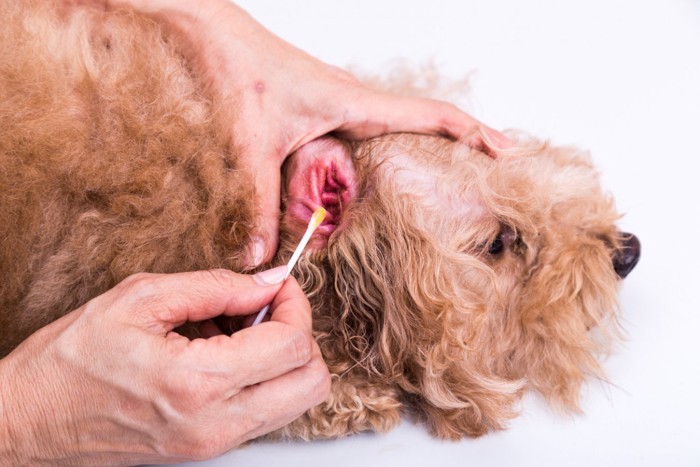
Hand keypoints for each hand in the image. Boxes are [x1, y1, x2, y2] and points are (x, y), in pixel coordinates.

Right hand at [0, 268, 329, 464]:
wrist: (29, 421)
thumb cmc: (70, 359)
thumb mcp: (140, 299)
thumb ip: (216, 286)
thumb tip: (268, 280)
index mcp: (199, 382)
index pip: (293, 344)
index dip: (294, 303)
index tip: (274, 283)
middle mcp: (216, 424)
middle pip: (312, 383)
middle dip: (301, 334)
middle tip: (265, 307)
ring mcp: (215, 443)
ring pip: (295, 400)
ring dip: (282, 357)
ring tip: (237, 329)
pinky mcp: (208, 449)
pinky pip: (263, 412)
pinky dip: (260, 377)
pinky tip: (221, 352)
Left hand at [105, 0, 511, 265]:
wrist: (214, 32)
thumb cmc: (239, 70)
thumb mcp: (253, 144)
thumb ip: (258, 204)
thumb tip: (261, 257)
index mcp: (356, 103)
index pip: (431, 115)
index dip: (474, 134)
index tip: (510, 153)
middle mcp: (357, 101)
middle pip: (428, 121)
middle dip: (465, 145)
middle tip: (495, 178)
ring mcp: (343, 103)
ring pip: (401, 126)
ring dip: (432, 147)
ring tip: (457, 181)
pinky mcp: (326, 108)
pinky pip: (373, 129)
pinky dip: (393, 148)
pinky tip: (388, 173)